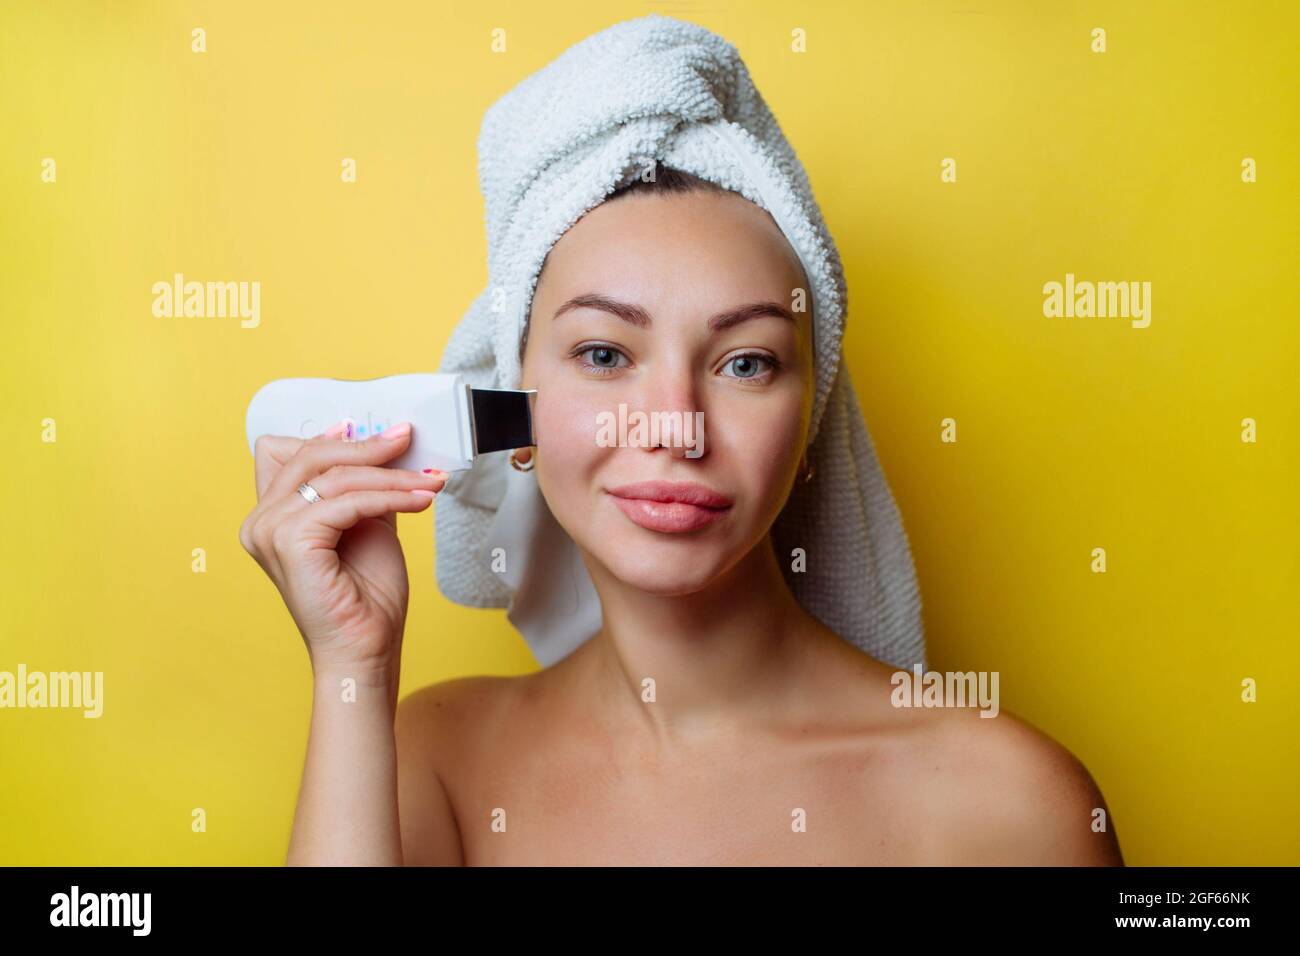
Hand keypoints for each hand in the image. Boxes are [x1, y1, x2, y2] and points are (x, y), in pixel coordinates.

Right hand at [239, 421, 446, 680]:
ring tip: (428, 482)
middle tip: (408, 441)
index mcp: (270, 515)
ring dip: (389, 476)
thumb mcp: (366, 523)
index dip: (329, 437)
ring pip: (335, 476)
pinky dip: (388, 496)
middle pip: (311, 455)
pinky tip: (419, 500)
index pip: (285, 451)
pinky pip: (347, 501)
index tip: (376, 433)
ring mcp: (269, 530)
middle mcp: (260, 520)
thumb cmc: (366, 596)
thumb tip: (384, 442)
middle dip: (367, 447)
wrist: (367, 648)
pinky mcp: (290, 542)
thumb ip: (363, 485)